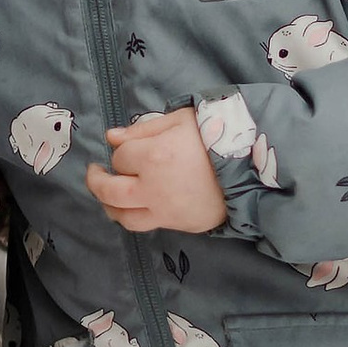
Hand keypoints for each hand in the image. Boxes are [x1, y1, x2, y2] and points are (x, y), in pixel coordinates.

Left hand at [87, 105, 225, 236]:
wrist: (251, 166)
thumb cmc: (216, 135)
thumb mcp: (179, 120)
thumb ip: (142, 129)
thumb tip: (111, 138)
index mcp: (154, 156)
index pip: (121, 157)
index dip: (122, 151)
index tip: (131, 146)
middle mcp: (154, 189)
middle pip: (110, 192)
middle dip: (96, 181)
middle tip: (96, 172)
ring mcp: (166, 212)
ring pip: (125, 218)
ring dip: (111, 207)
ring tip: (109, 196)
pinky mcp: (180, 225)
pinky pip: (149, 225)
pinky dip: (137, 216)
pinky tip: (137, 206)